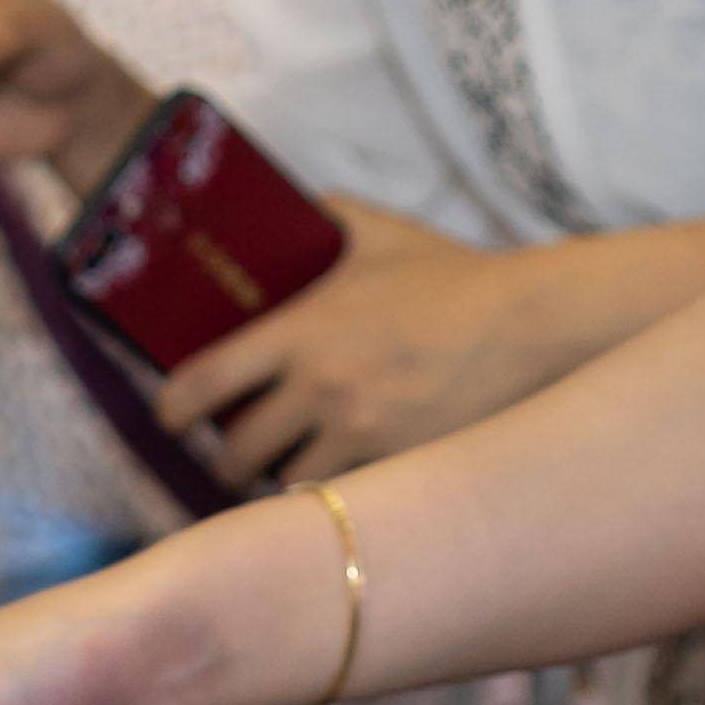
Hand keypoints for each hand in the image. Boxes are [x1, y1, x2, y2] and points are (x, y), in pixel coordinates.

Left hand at [156, 203, 549, 485]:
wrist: (531, 324)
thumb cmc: (451, 276)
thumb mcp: (377, 233)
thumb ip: (322, 217)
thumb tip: (284, 204)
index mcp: (301, 332)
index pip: (200, 386)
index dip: (173, 411)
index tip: (174, 416)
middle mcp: (323, 390)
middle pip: (236, 454)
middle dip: (227, 457)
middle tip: (233, 448)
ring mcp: (363, 435)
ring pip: (288, 488)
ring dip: (280, 481)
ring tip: (286, 466)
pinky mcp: (402, 467)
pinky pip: (344, 499)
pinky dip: (332, 497)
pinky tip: (337, 483)